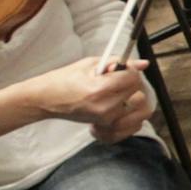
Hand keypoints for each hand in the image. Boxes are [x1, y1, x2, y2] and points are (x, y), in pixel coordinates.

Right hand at [20, 58, 150, 139]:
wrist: (46, 100)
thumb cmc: (64, 79)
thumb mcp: (90, 65)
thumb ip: (118, 63)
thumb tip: (143, 64)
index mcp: (99, 89)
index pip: (133, 78)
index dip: (129, 70)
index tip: (121, 69)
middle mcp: (105, 106)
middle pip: (137, 91)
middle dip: (129, 82)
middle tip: (116, 79)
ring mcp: (106, 119)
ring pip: (136, 105)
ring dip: (129, 96)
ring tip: (113, 92)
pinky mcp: (105, 126)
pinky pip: (131, 120)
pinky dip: (128, 111)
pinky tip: (115, 104)